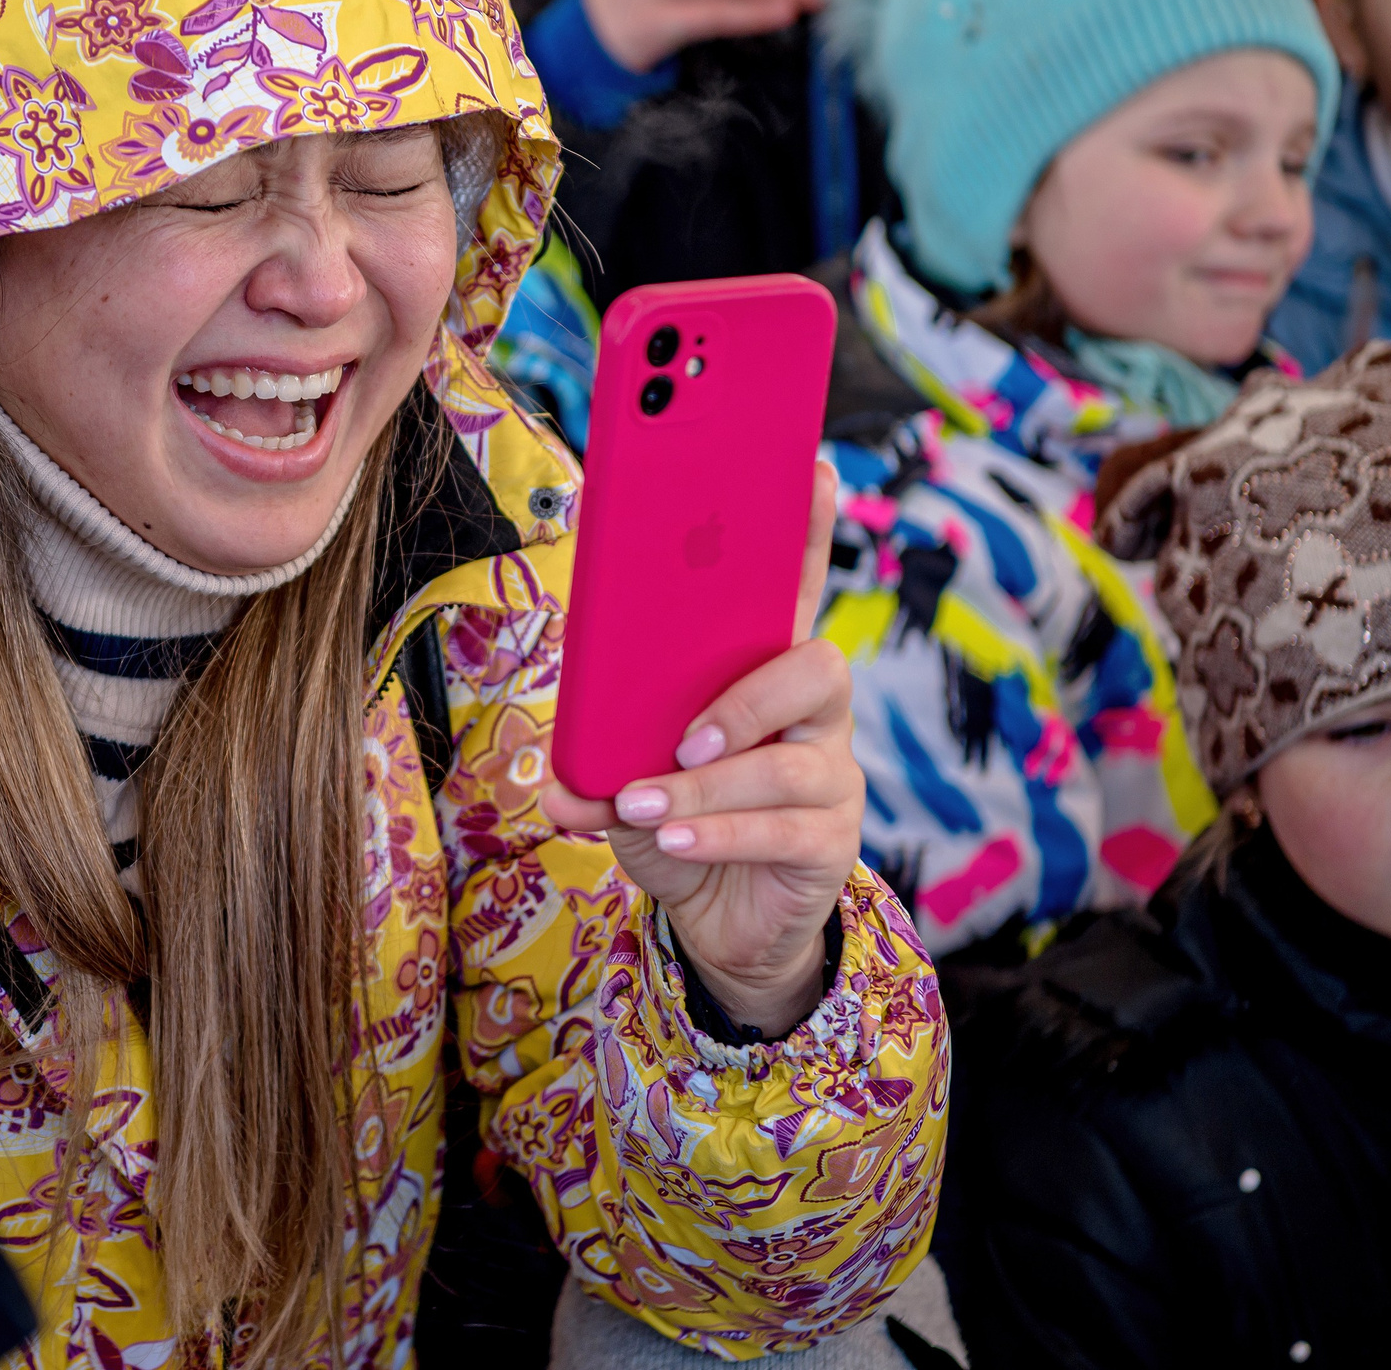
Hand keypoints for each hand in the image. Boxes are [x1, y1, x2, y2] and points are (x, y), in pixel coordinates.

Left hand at [543, 465, 861, 1033]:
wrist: (716, 919)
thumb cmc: (676, 819)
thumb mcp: (621, 782)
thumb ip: (589, 769)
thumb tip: (558, 783)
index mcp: (760, 670)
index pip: (794, 589)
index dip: (809, 532)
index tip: (814, 471)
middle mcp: (811, 713)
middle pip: (816, 667)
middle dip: (748, 697)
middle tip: (684, 735)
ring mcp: (830, 775)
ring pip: (788, 761)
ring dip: (708, 785)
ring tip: (646, 804)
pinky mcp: (832, 839)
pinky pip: (784, 827)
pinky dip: (719, 833)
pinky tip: (675, 841)